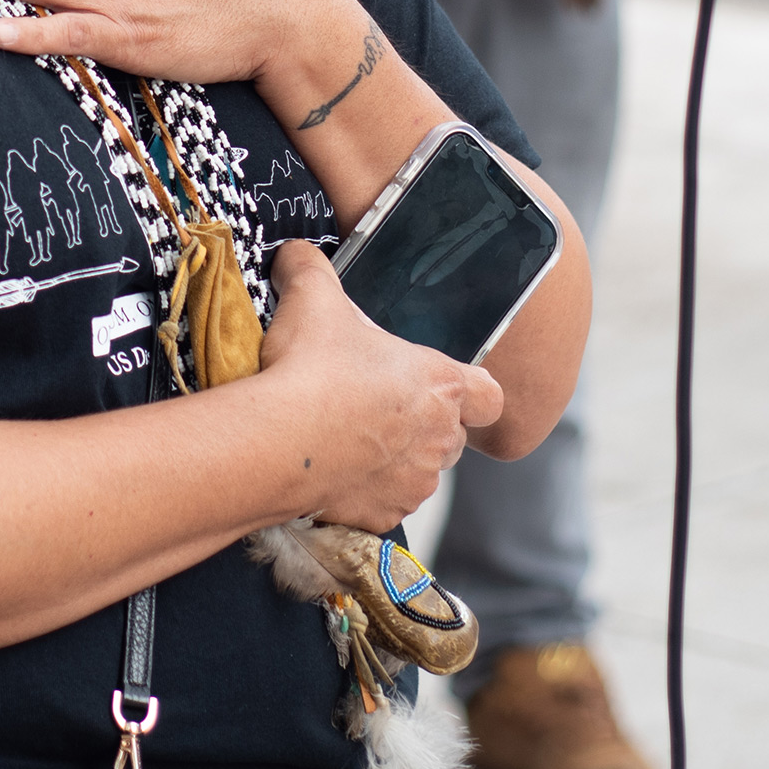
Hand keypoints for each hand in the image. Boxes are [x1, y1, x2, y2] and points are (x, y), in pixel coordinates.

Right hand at [260, 240, 502, 530]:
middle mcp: (439, 439)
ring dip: (394, 460)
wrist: (278, 442)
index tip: (446, 388)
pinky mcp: (381, 517)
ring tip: (346, 439)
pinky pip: (383, 506)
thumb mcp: (312, 297)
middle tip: (374, 405)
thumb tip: (294, 251)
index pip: (490, 396)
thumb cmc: (311, 367)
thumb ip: (310, 267)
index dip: (473, 392)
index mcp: (441, 386)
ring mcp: (413, 483)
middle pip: (450, 435)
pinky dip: (364, 493)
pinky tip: (331, 472)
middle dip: (421, 424)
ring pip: (418, 473)